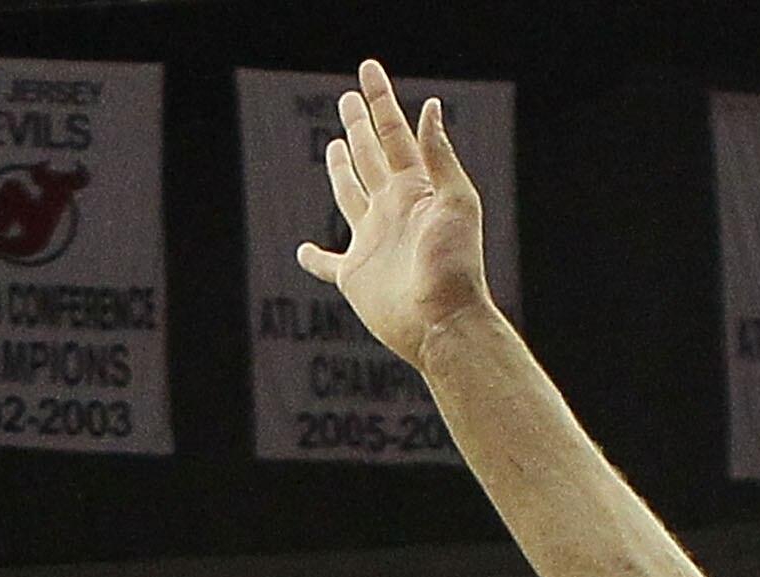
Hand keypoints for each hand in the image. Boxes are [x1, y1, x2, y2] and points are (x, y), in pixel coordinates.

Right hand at [296, 60, 496, 371]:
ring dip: (341, 171)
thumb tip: (430, 106)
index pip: (394, 133)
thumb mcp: (456, 202)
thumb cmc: (455, 265)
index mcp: (415, 188)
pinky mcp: (355, 276)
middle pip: (370, 156)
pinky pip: (328, 264)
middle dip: (359, 126)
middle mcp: (392, 209)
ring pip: (350, 196)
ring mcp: (372, 241)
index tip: (368, 69)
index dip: (380, 100)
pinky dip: (313, 259)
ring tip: (335, 147)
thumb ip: (438, 156)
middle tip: (347, 99)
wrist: (444, 323)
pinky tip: (303, 251)